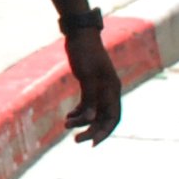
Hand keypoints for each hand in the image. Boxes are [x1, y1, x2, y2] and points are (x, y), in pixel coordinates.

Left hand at [63, 25, 123, 145]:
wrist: (79, 34)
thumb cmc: (84, 52)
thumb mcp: (86, 76)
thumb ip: (90, 98)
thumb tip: (89, 119)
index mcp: (112, 90)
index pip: (113, 118)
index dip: (104, 132)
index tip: (92, 144)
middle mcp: (109, 91)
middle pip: (103, 118)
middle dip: (91, 130)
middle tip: (76, 140)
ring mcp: (99, 88)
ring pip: (93, 112)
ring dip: (81, 121)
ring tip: (65, 124)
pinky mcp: (89, 84)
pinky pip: (87, 104)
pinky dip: (79, 112)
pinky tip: (68, 117)